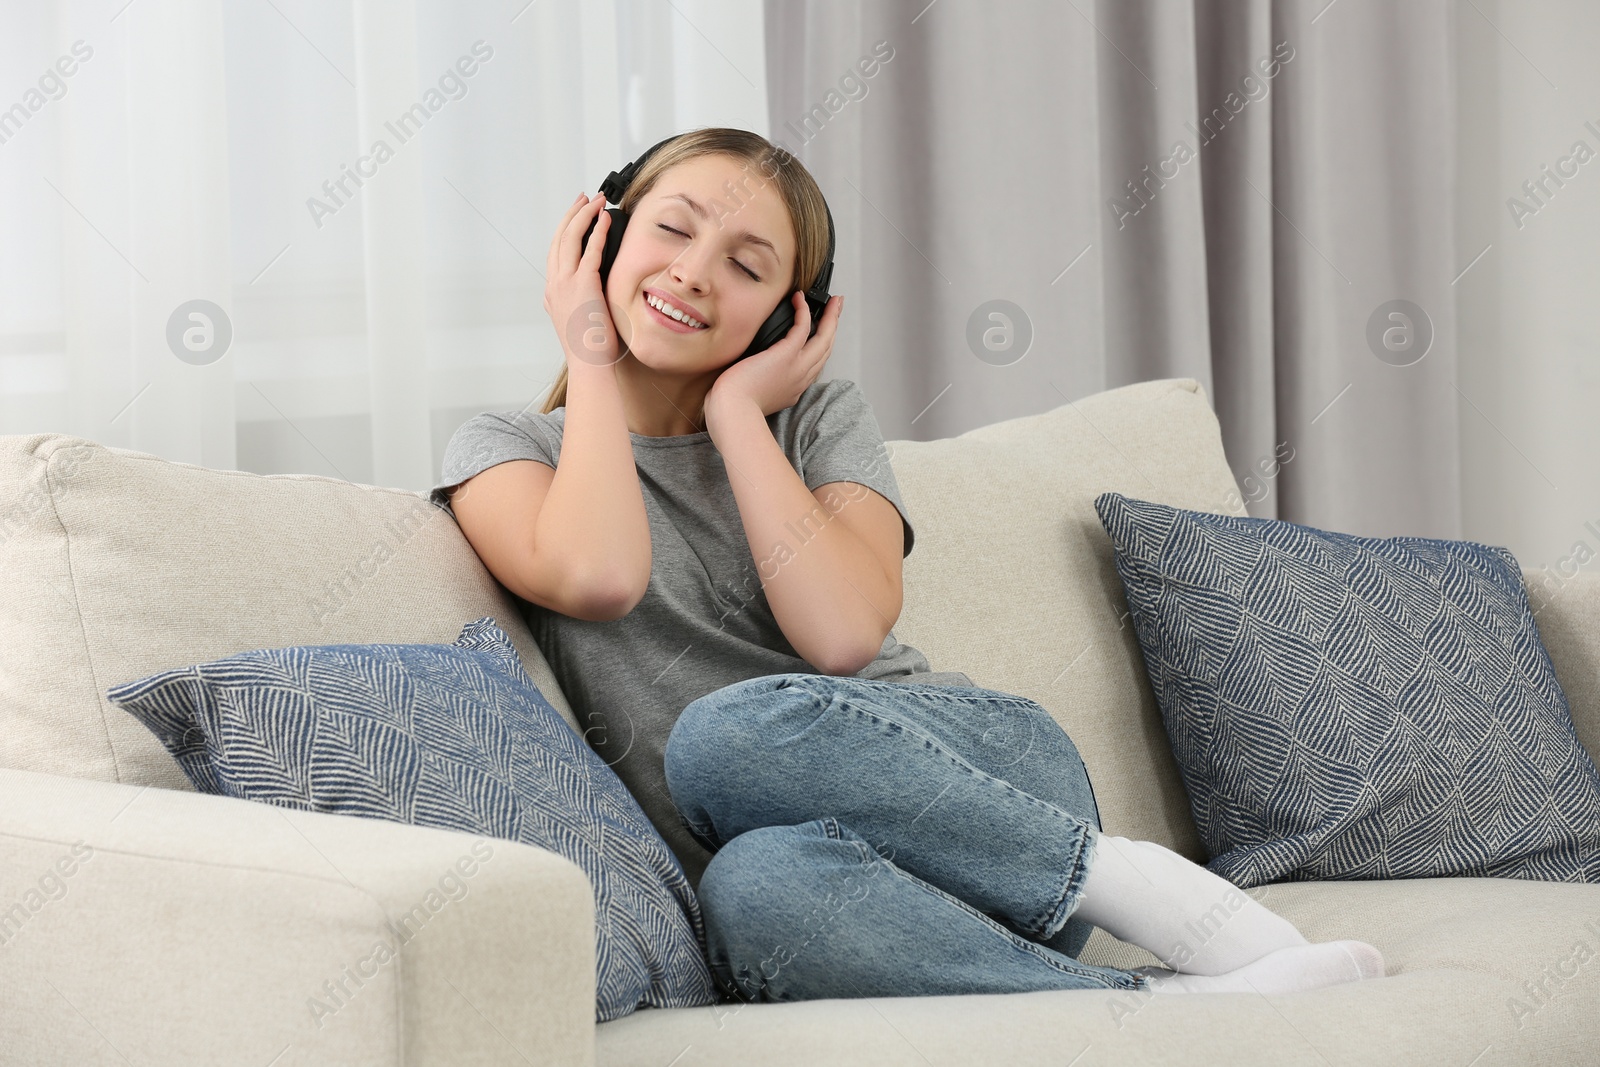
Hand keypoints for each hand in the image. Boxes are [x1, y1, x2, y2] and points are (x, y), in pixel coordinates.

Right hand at [544, 192, 621, 367]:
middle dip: (572, 214)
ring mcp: (566, 284)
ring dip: (583, 215)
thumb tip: (595, 292)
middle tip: (584, 198)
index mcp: (553, 293)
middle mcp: (555, 285)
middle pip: (559, 238)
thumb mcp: (580, 321)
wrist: (590, 366)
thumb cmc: (591, 350)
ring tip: (596, 200)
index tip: (576, 215)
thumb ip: (581, 303)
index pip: (556, 253)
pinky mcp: (583, 285)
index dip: (565, 230)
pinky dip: (597, 230)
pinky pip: (590, 249)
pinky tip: (605, 219)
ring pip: (570, 238)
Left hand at [705, 292, 842, 424]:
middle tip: (837, 310)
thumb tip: (756, 366)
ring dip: (832, 317)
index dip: (821, 346)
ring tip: (835, 301)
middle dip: (834, 327)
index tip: (822, 333)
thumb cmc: (735, 405)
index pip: (815, 365)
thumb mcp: (756, 394)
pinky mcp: (786, 355)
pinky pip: (803, 327)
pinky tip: (800, 300)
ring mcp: (797, 367)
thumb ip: (762, 381)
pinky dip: (804, 311)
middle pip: (826, 350)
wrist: (733, 411)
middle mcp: (801, 378)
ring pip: (823, 339)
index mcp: (794, 389)